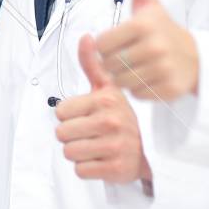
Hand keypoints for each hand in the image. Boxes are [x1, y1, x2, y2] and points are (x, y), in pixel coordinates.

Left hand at [53, 33, 149, 183]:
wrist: (147, 150)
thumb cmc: (121, 117)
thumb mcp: (109, 89)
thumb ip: (92, 65)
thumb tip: (86, 38)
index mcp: (106, 100)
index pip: (60, 111)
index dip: (69, 116)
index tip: (85, 116)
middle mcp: (111, 122)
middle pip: (62, 133)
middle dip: (71, 135)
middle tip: (88, 134)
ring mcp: (114, 147)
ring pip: (69, 153)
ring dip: (77, 152)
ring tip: (93, 146)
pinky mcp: (116, 169)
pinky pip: (81, 171)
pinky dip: (87, 168)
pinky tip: (100, 160)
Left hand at [94, 0, 198, 101]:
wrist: (197, 57)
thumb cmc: (164, 29)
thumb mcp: (149, 2)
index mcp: (142, 25)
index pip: (101, 44)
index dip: (107, 45)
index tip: (120, 41)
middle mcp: (154, 47)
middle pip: (109, 64)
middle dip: (115, 62)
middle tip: (130, 55)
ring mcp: (163, 70)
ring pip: (121, 82)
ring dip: (126, 78)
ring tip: (140, 67)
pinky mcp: (169, 90)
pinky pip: (137, 95)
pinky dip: (140, 91)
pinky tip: (150, 79)